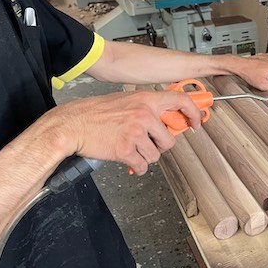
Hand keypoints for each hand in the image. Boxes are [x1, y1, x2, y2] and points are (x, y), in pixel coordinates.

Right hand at [46, 90, 201, 174]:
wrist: (71, 124)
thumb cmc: (94, 113)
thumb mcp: (126, 101)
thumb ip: (147, 109)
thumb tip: (165, 121)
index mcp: (146, 100)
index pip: (181, 101)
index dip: (194, 114)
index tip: (195, 124)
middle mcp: (144, 114)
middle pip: (169, 139)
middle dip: (160, 146)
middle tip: (148, 145)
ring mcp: (136, 132)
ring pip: (156, 155)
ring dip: (146, 157)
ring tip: (132, 149)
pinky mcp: (126, 149)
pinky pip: (143, 166)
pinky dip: (137, 167)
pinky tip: (128, 160)